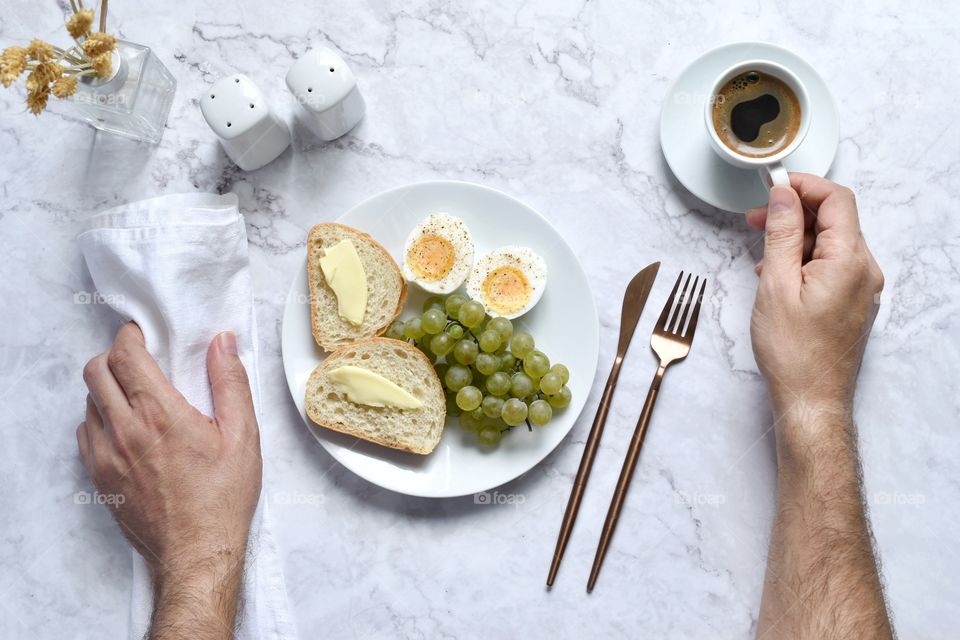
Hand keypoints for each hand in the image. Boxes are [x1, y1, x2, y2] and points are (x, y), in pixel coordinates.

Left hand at [78, 323, 260, 636]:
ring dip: (106, 387)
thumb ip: (231, 382)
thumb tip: (223, 343)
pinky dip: (100, 418)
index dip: (130, 336)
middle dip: (114, 355)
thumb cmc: (223, 497)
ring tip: (135, 393)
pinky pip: (85, 432)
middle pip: (95, 371)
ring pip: (87, 401)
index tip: (143, 335)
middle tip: (139, 359)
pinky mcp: (99, 476)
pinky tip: (126, 426)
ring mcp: (106, 455)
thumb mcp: (243, 436)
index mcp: (160, 414)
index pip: (125, 356)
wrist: (196, 553)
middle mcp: (125, 431)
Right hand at [746, 175, 883, 433]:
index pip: (837, 200)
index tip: (773, 187)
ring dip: (797, 239)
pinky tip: (779, 276)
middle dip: (795, 213)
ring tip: (762, 257)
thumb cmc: (793, 352)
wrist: (811, 399)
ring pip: (831, 243)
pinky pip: (832, 266)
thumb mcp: (776, 284)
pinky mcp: (853, 302)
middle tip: (757, 218)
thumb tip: (782, 196)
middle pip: (835, 220)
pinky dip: (805, 260)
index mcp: (850, 261)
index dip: (804, 186)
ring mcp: (862, 288)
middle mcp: (865, 271)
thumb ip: (781, 234)